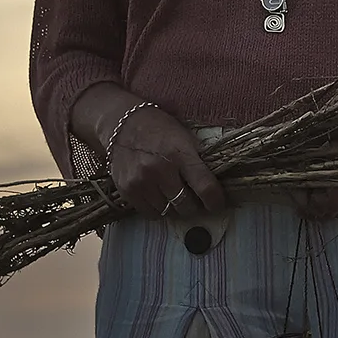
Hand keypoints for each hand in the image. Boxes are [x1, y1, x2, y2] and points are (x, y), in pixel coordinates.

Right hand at [100, 102, 227, 219]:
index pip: (205, 188)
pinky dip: (158, 209)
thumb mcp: (184, 136)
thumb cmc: (158, 128)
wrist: (121, 124)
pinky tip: (159, 196)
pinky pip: (150, 213)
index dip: (215, 201)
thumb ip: (198, 160)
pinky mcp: (127, 190)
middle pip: (186, 205)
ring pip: (168, 212)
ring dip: (174, 207)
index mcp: (180, 154)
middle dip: (194, 205)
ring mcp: (141, 182)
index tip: (217, 204)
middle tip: (194, 199)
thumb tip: (216, 184)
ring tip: (174, 195)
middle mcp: (160, 170)